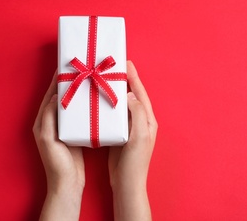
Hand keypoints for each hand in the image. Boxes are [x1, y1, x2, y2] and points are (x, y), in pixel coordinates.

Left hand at [33, 71, 84, 220]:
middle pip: (58, 98)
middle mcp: (51, 123)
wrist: (67, 183)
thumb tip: (54, 97)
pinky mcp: (72, 134)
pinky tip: (91, 101)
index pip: (49, 96)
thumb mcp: (49, 138)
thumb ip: (49, 117)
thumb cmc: (56, 162)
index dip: (55, 82)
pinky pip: (76, 116)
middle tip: (78, 72)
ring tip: (86, 82)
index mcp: (42, 122)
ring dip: (76, 94)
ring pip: (69, 106)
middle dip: (67, 85)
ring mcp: (62, 128)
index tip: (63, 68)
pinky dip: (82, 107)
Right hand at [108, 61, 157, 220]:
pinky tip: (99, 101)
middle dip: (124, 81)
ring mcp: (130, 128)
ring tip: (104, 80)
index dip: (134, 77)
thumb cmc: (135, 162)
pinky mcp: (120, 134)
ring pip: (122, 104)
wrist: (127, 183)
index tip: (126, 62)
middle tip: (113, 68)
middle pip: (132, 95)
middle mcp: (140, 121)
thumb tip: (129, 94)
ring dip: (115, 92)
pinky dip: (108, 105)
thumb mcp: (139, 137)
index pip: (141, 93)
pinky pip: (114, 115)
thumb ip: (137, 114)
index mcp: (148, 120)